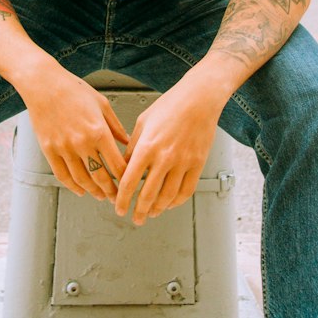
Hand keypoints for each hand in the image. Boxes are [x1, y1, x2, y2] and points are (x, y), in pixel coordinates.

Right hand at [19, 60, 128, 200]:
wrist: (44, 84)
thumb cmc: (73, 90)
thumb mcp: (102, 104)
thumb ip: (115, 126)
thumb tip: (127, 142)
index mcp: (99, 131)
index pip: (116, 164)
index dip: (125, 178)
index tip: (130, 183)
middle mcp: (82, 143)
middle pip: (101, 177)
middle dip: (112, 191)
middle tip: (118, 198)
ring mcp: (64, 148)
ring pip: (82, 180)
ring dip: (94, 191)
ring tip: (101, 195)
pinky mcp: (49, 150)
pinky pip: (62, 175)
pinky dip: (73, 186)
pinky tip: (81, 190)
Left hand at [114, 77, 224, 225]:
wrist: (199, 99)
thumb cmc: (170, 106)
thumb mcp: (143, 122)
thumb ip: (133, 147)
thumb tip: (125, 167)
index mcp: (147, 147)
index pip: (129, 182)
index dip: (122, 200)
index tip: (119, 208)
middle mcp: (164, 157)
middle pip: (148, 195)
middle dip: (139, 211)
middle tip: (135, 219)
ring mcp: (183, 162)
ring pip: (168, 197)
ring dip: (158, 209)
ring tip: (151, 214)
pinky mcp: (198, 163)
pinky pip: (186, 190)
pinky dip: (177, 201)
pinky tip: (170, 204)